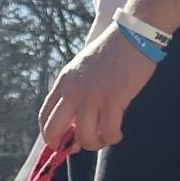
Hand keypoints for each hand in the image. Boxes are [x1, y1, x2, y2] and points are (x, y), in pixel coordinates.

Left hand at [39, 24, 158, 151]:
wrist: (135, 32)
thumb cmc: (112, 52)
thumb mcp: (82, 69)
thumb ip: (75, 92)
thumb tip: (75, 124)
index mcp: (64, 82)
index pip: (44, 116)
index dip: (49, 135)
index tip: (58, 143)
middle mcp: (73, 91)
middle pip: (54, 130)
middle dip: (63, 145)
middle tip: (77, 148)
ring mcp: (92, 95)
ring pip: (83, 136)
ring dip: (94, 144)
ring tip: (104, 138)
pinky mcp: (114, 98)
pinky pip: (107, 131)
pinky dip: (112, 137)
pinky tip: (116, 134)